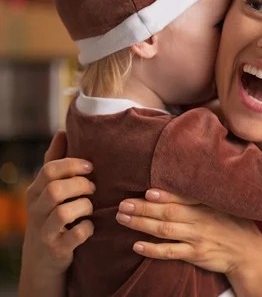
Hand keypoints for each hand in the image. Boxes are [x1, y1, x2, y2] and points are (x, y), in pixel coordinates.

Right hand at [21, 131, 95, 275]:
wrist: (42, 263)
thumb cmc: (52, 218)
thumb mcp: (48, 191)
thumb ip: (56, 162)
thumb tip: (62, 131)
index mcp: (35, 192)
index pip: (49, 169)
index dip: (73, 164)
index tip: (90, 166)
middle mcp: (35, 211)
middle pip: (56, 189)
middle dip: (81, 185)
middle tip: (94, 188)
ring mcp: (44, 232)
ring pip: (64, 212)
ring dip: (85, 206)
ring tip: (91, 207)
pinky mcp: (56, 250)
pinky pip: (76, 234)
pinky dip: (88, 228)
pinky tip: (90, 227)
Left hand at [116, 189, 261, 274]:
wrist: (249, 252)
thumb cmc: (234, 224)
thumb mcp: (223, 204)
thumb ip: (202, 196)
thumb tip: (177, 182)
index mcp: (207, 204)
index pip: (182, 197)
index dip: (164, 194)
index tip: (146, 191)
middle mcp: (201, 219)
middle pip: (168, 212)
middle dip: (143, 208)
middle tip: (122, 204)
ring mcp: (198, 237)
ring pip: (165, 230)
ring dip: (142, 224)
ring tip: (123, 219)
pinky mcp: (195, 255)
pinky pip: (171, 252)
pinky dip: (153, 250)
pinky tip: (137, 246)